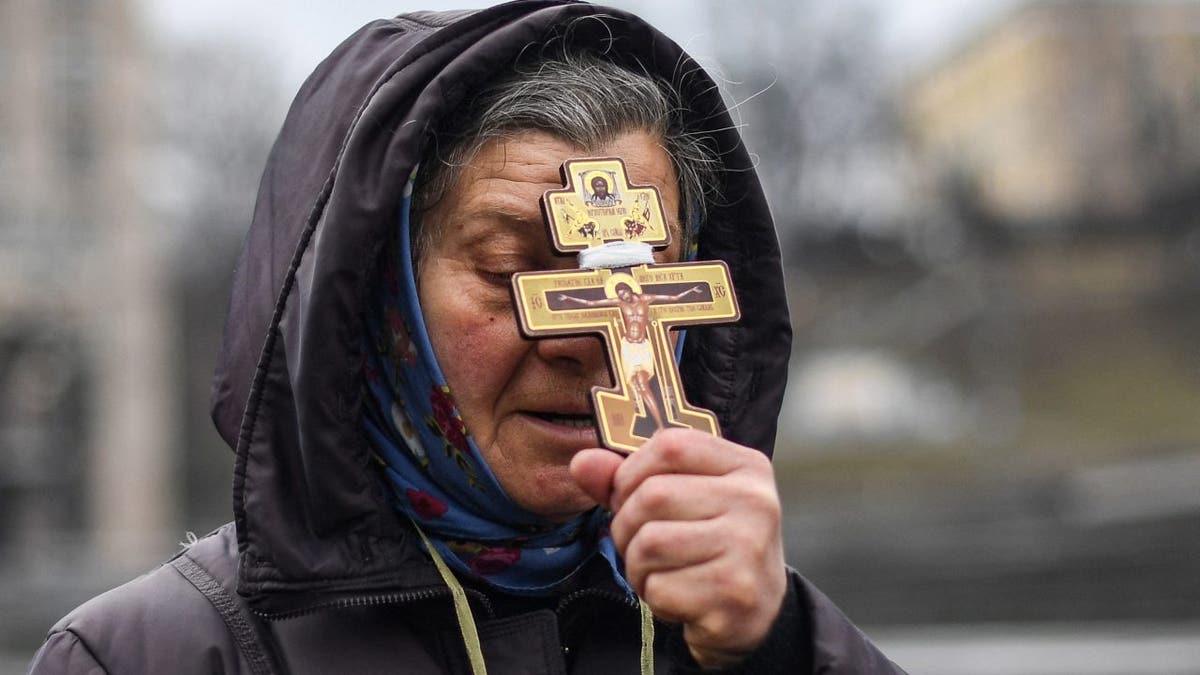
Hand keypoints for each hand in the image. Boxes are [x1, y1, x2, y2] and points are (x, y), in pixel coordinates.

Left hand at [570, 429, 787, 667]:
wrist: (758, 613)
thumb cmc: (711, 546)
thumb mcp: (682, 500)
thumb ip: (629, 478)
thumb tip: (582, 462)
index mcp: (746, 466)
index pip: (671, 444)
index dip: (633, 470)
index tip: (631, 496)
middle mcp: (754, 501)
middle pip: (652, 495)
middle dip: (627, 526)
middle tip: (642, 546)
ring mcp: (748, 547)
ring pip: (650, 543)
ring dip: (637, 566)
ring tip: (660, 572)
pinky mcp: (734, 592)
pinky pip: (659, 588)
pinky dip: (654, 597)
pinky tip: (678, 598)